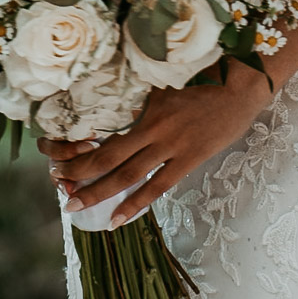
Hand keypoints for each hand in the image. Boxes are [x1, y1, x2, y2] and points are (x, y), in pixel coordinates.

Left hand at [38, 63, 273, 226]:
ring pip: (126, 174)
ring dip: (98, 191)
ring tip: (74, 206)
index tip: (56, 154)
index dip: (78, 144)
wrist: (242, 84)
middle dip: (78, 172)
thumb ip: (143, 97)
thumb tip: (117, 107)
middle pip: (107, 155)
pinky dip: (135, 204)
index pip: (102, 129)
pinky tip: (116, 220)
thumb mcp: (167, 81)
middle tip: (56, 185)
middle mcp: (152, 126)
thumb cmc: (206, 78)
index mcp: (144, 104)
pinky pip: (157, 186)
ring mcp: (171, 145)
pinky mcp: (189, 159)